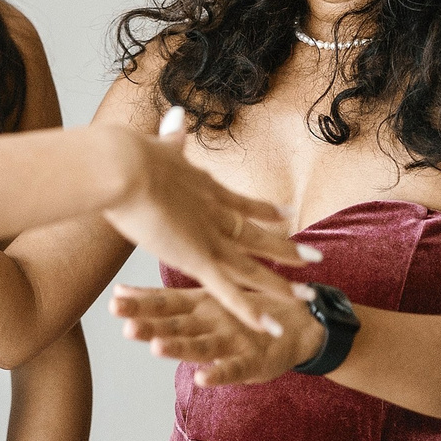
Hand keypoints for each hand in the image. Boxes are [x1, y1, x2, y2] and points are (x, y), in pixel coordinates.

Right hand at [98, 109, 315, 336]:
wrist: (124, 167)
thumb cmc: (130, 157)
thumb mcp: (157, 145)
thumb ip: (170, 137)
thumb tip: (177, 114)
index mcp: (205, 189)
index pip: (244, 204)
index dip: (266, 212)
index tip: (286, 216)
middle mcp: (215, 214)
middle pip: (259, 236)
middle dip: (287, 248)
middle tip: (316, 257)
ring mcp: (210, 238)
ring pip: (253, 267)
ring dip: (281, 283)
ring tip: (309, 295)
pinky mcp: (198, 259)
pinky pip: (230, 292)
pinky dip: (250, 312)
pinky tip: (271, 326)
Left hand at [113, 281, 323, 387]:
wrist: (298, 322)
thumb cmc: (237, 310)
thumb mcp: (199, 300)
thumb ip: (160, 299)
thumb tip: (118, 291)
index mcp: (198, 304)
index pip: (164, 303)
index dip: (140, 303)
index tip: (113, 302)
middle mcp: (212, 318)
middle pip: (177, 323)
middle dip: (152, 325)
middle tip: (127, 326)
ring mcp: (233, 339)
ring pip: (201, 345)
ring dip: (180, 346)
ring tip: (158, 348)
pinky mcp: (253, 361)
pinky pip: (232, 369)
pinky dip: (217, 374)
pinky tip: (201, 378)